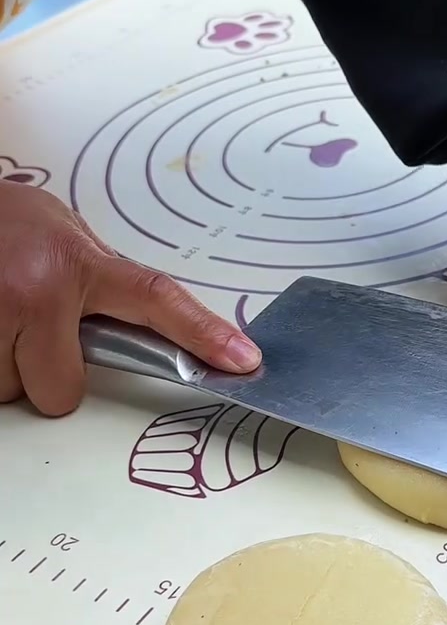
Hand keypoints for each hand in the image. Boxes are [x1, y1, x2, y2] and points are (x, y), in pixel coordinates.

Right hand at [0, 182, 260, 415]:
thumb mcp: (56, 232)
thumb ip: (91, 280)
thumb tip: (129, 325)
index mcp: (75, 262)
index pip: (156, 298)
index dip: (203, 332)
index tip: (244, 361)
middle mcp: (37, 288)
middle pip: (60, 392)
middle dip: (40, 372)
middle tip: (20, 329)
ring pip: (8, 392)